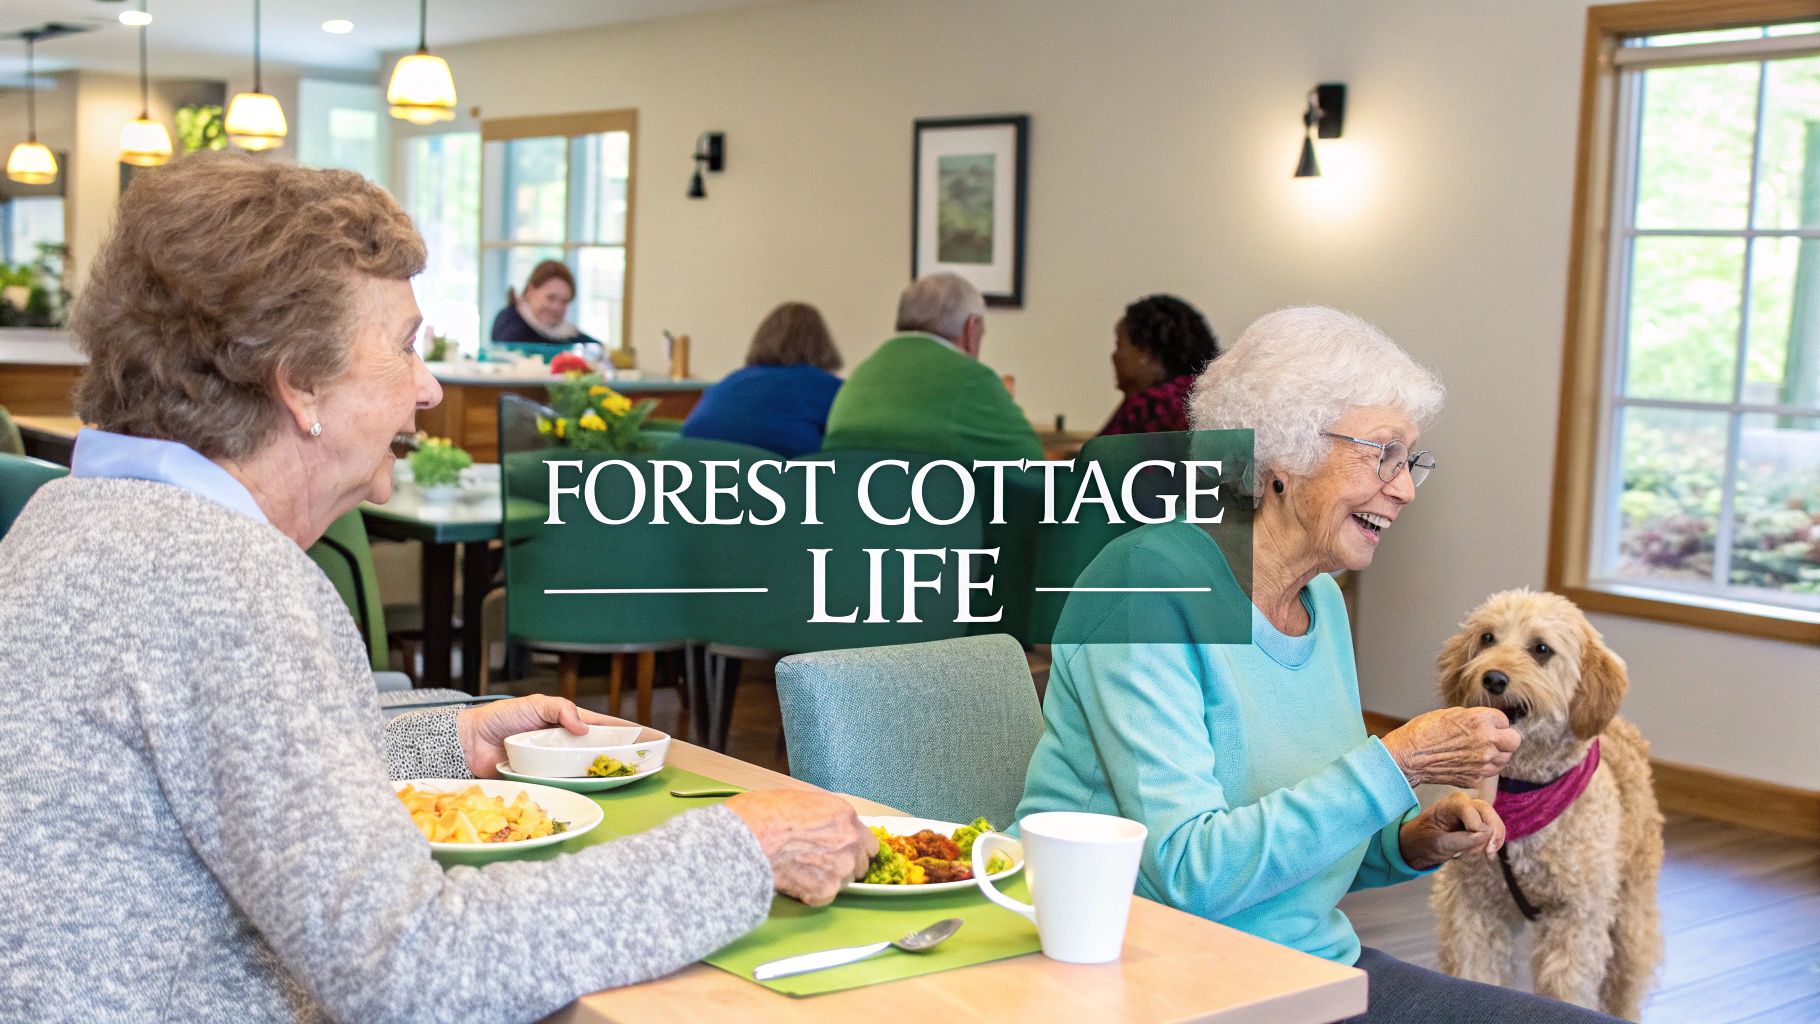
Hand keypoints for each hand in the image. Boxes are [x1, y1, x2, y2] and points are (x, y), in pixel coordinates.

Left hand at [455, 695, 631, 777]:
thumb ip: (561, 710)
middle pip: (595, 750)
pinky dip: (574, 787)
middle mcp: (561, 744)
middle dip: (615, 755)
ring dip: (598, 773)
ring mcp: (551, 763)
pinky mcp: (539, 780)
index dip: (621, 730)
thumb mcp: (535, 704)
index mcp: (564, 723)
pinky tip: (589, 791)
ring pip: (580, 770)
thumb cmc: (501, 718)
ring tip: (620, 777)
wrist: (469, 741)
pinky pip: (560, 784)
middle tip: (638, 761)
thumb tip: (585, 728)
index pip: (599, 725)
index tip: (644, 735)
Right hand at [725, 790, 877, 906]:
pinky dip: (813, 893)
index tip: (843, 852)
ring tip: (802, 871)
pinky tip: (795, 881)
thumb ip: (822, 814)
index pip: (868, 841)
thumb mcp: (798, 798)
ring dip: (829, 879)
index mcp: (844, 815)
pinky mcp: (826, 890)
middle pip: (861, 864)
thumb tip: (824, 822)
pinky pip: (826, 896)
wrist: (746, 839)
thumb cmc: (763, 815)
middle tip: (819, 863)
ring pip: (845, 881)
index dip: (854, 848)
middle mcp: (850, 840)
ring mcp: (840, 867)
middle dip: (844, 865)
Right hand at [1381, 707, 1520, 786]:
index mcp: (1481, 719)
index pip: (1504, 720)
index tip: (1484, 725)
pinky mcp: (1476, 778)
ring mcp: (1483, 762)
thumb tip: (1487, 722)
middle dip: (1505, 739)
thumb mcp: (1451, 713)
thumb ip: (1474, 717)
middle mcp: (1487, 740)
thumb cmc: (1424, 731)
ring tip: (1478, 751)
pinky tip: (1467, 762)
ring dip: (1497, 754)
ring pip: (1505, 759)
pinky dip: (1483, 768)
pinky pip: (1489, 772)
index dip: (1493, 723)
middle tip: (1492, 739)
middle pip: (1514, 741)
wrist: (1408, 756)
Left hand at [1400, 791, 1505, 869]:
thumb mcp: (1437, 844)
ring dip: (1491, 841)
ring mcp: (1473, 814)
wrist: (1420, 846)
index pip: (1468, 809)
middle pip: (1486, 811)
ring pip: (1494, 822)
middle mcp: (1463, 804)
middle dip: (1491, 833)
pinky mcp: (1479, 824)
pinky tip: (1485, 854)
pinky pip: (1494, 831)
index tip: (1470, 846)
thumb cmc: (1423, 841)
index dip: (1474, 826)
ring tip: (1478, 855)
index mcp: (1448, 804)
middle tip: (1488, 853)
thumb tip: (1485, 835)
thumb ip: (1460, 840)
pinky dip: (1492, 844)